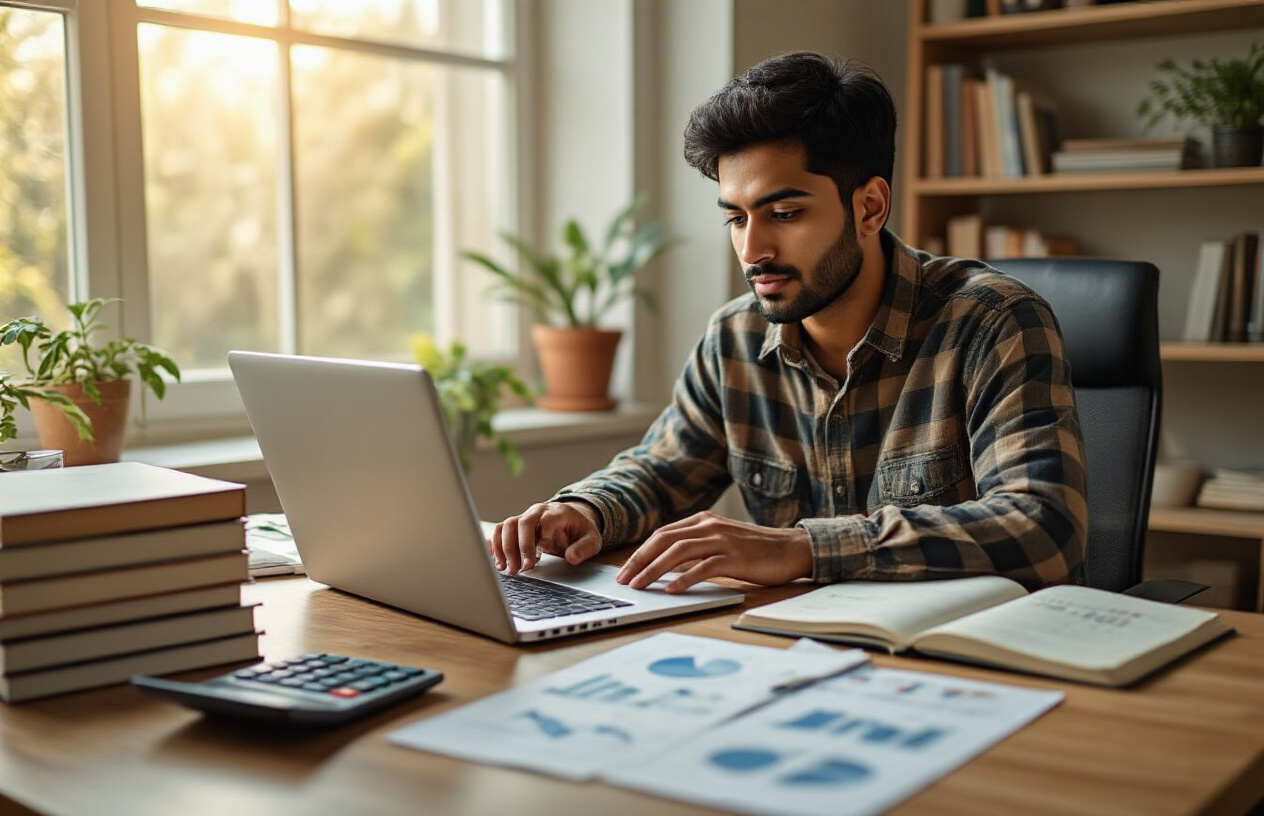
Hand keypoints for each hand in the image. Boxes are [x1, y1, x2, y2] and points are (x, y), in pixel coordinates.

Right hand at [488, 502, 602, 573]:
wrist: (572, 521)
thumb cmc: (580, 531)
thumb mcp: (591, 539)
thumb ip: (584, 548)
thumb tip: (571, 558)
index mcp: (557, 512)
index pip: (544, 520)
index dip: (540, 538)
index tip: (539, 557)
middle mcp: (538, 512)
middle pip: (521, 522)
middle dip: (519, 547)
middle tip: (521, 569)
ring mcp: (524, 517)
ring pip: (506, 526)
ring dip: (503, 548)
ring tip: (507, 569)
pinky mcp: (516, 527)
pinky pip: (499, 531)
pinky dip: (495, 546)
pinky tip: (498, 562)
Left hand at [615, 511, 812, 592]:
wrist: (792, 549)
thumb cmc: (756, 551)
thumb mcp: (721, 542)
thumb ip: (697, 548)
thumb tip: (666, 567)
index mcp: (703, 521)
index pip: (662, 534)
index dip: (641, 552)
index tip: (626, 569)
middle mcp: (709, 526)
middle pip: (663, 540)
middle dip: (639, 560)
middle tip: (623, 579)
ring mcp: (721, 540)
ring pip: (678, 552)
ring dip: (654, 570)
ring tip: (640, 585)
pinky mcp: (734, 557)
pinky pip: (703, 567)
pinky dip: (684, 579)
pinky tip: (672, 590)